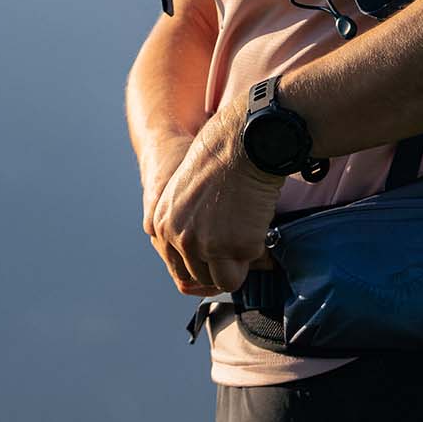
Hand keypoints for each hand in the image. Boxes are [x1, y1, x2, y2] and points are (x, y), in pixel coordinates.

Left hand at [148, 101, 285, 297]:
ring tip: (248, 232)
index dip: (204, 266)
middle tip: (240, 242)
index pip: (179, 268)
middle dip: (223, 264)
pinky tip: (258, 222)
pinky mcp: (232, 246)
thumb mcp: (186, 192)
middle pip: (202, 276)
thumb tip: (204, 253)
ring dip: (240, 260)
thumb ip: (187, 222)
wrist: (242, 142)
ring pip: (226, 279)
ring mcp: (205, 245)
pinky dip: (259, 248)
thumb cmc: (221, 157)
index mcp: (163, 224)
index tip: (221, 262)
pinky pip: (251, 264)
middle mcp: (179, 239)